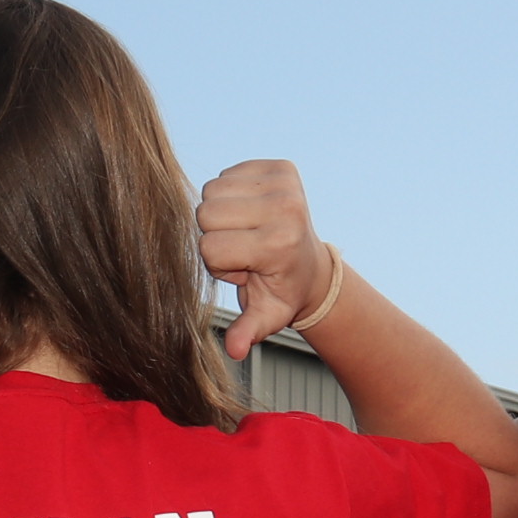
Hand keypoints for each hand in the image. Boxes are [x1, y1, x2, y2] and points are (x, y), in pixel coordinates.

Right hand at [197, 160, 334, 358]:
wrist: (311, 266)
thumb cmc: (281, 292)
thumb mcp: (267, 315)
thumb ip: (249, 330)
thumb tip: (235, 350)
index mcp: (278, 242)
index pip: (210, 247)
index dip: (217, 263)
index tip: (243, 269)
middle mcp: (285, 207)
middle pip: (206, 214)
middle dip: (216, 235)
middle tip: (243, 250)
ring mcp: (285, 183)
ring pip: (211, 191)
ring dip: (221, 214)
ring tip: (246, 232)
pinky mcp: (280, 166)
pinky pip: (227, 174)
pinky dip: (231, 194)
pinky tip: (251, 213)